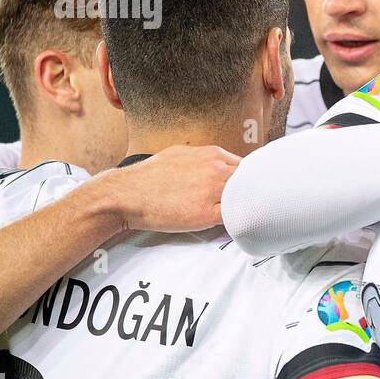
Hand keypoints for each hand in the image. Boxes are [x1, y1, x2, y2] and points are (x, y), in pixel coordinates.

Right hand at [100, 144, 239, 231]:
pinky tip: (235, 224)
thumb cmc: (150, 176)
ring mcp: (213, 191)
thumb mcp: (181, 154)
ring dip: (245, 206)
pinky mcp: (207, 214)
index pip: (246, 166)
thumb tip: (219, 165)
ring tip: (242, 214)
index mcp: (213, 154)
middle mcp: (216, 170)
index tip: (249, 188)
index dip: (249, 179)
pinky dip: (237, 221)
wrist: (128, 194)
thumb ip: (205, 159)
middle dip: (251, 192)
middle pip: (250, 182)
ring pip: (245, 199)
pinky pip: (233, 217)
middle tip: (250, 203)